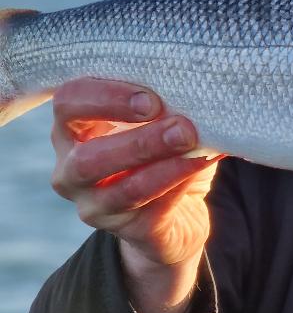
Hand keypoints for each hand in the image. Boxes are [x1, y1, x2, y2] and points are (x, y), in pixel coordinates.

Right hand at [50, 78, 220, 312]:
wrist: (177, 216)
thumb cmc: (162, 154)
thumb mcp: (156, 121)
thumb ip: (162, 103)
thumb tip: (195, 82)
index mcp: (72, 131)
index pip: (69, 104)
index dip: (106, 98)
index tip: (152, 98)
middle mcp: (71, 171)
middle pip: (90, 156)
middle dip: (139, 140)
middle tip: (183, 127)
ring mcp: (95, 206)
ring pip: (124, 189)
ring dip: (164, 165)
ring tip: (196, 146)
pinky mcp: (128, 231)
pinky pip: (154, 208)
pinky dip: (181, 182)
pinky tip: (204, 162)